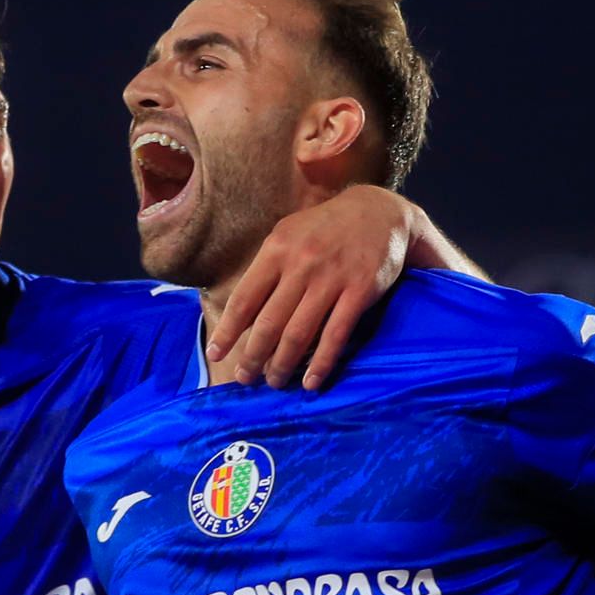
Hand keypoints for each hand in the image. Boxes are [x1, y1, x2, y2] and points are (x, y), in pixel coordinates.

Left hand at [209, 184, 414, 389]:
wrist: (379, 212)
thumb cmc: (324, 228)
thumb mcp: (288, 235)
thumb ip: (266, 268)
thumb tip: (240, 312)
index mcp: (276, 250)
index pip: (244, 299)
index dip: (227, 331)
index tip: (215, 354)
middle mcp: (301, 265)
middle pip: (269, 322)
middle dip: (253, 356)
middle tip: (245, 378)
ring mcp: (331, 279)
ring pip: (299, 333)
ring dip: (283, 364)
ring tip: (274, 382)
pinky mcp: (360, 291)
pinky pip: (335, 335)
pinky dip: (321, 363)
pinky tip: (310, 382)